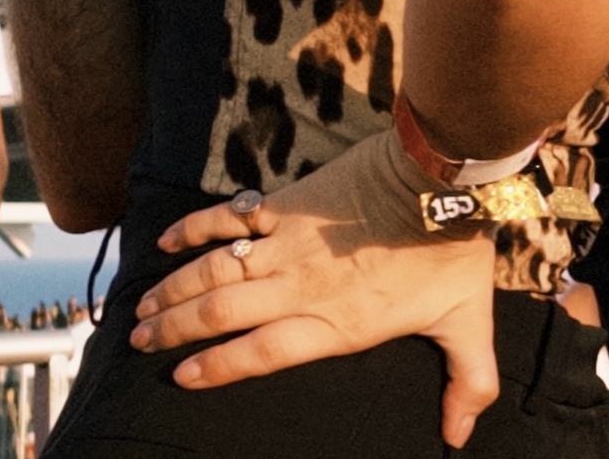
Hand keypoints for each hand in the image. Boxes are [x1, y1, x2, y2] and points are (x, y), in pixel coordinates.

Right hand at [130, 130, 499, 449]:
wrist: (436, 176)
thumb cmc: (451, 250)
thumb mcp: (468, 324)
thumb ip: (468, 382)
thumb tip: (462, 435)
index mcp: (335, 323)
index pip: (261, 353)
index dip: (218, 368)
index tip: (182, 378)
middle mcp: (300, 286)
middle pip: (223, 314)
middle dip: (176, 331)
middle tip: (140, 342)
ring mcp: (288, 242)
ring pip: (216, 271)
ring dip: (174, 289)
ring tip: (141, 308)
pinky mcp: (288, 203)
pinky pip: (230, 217)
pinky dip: (195, 229)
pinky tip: (166, 242)